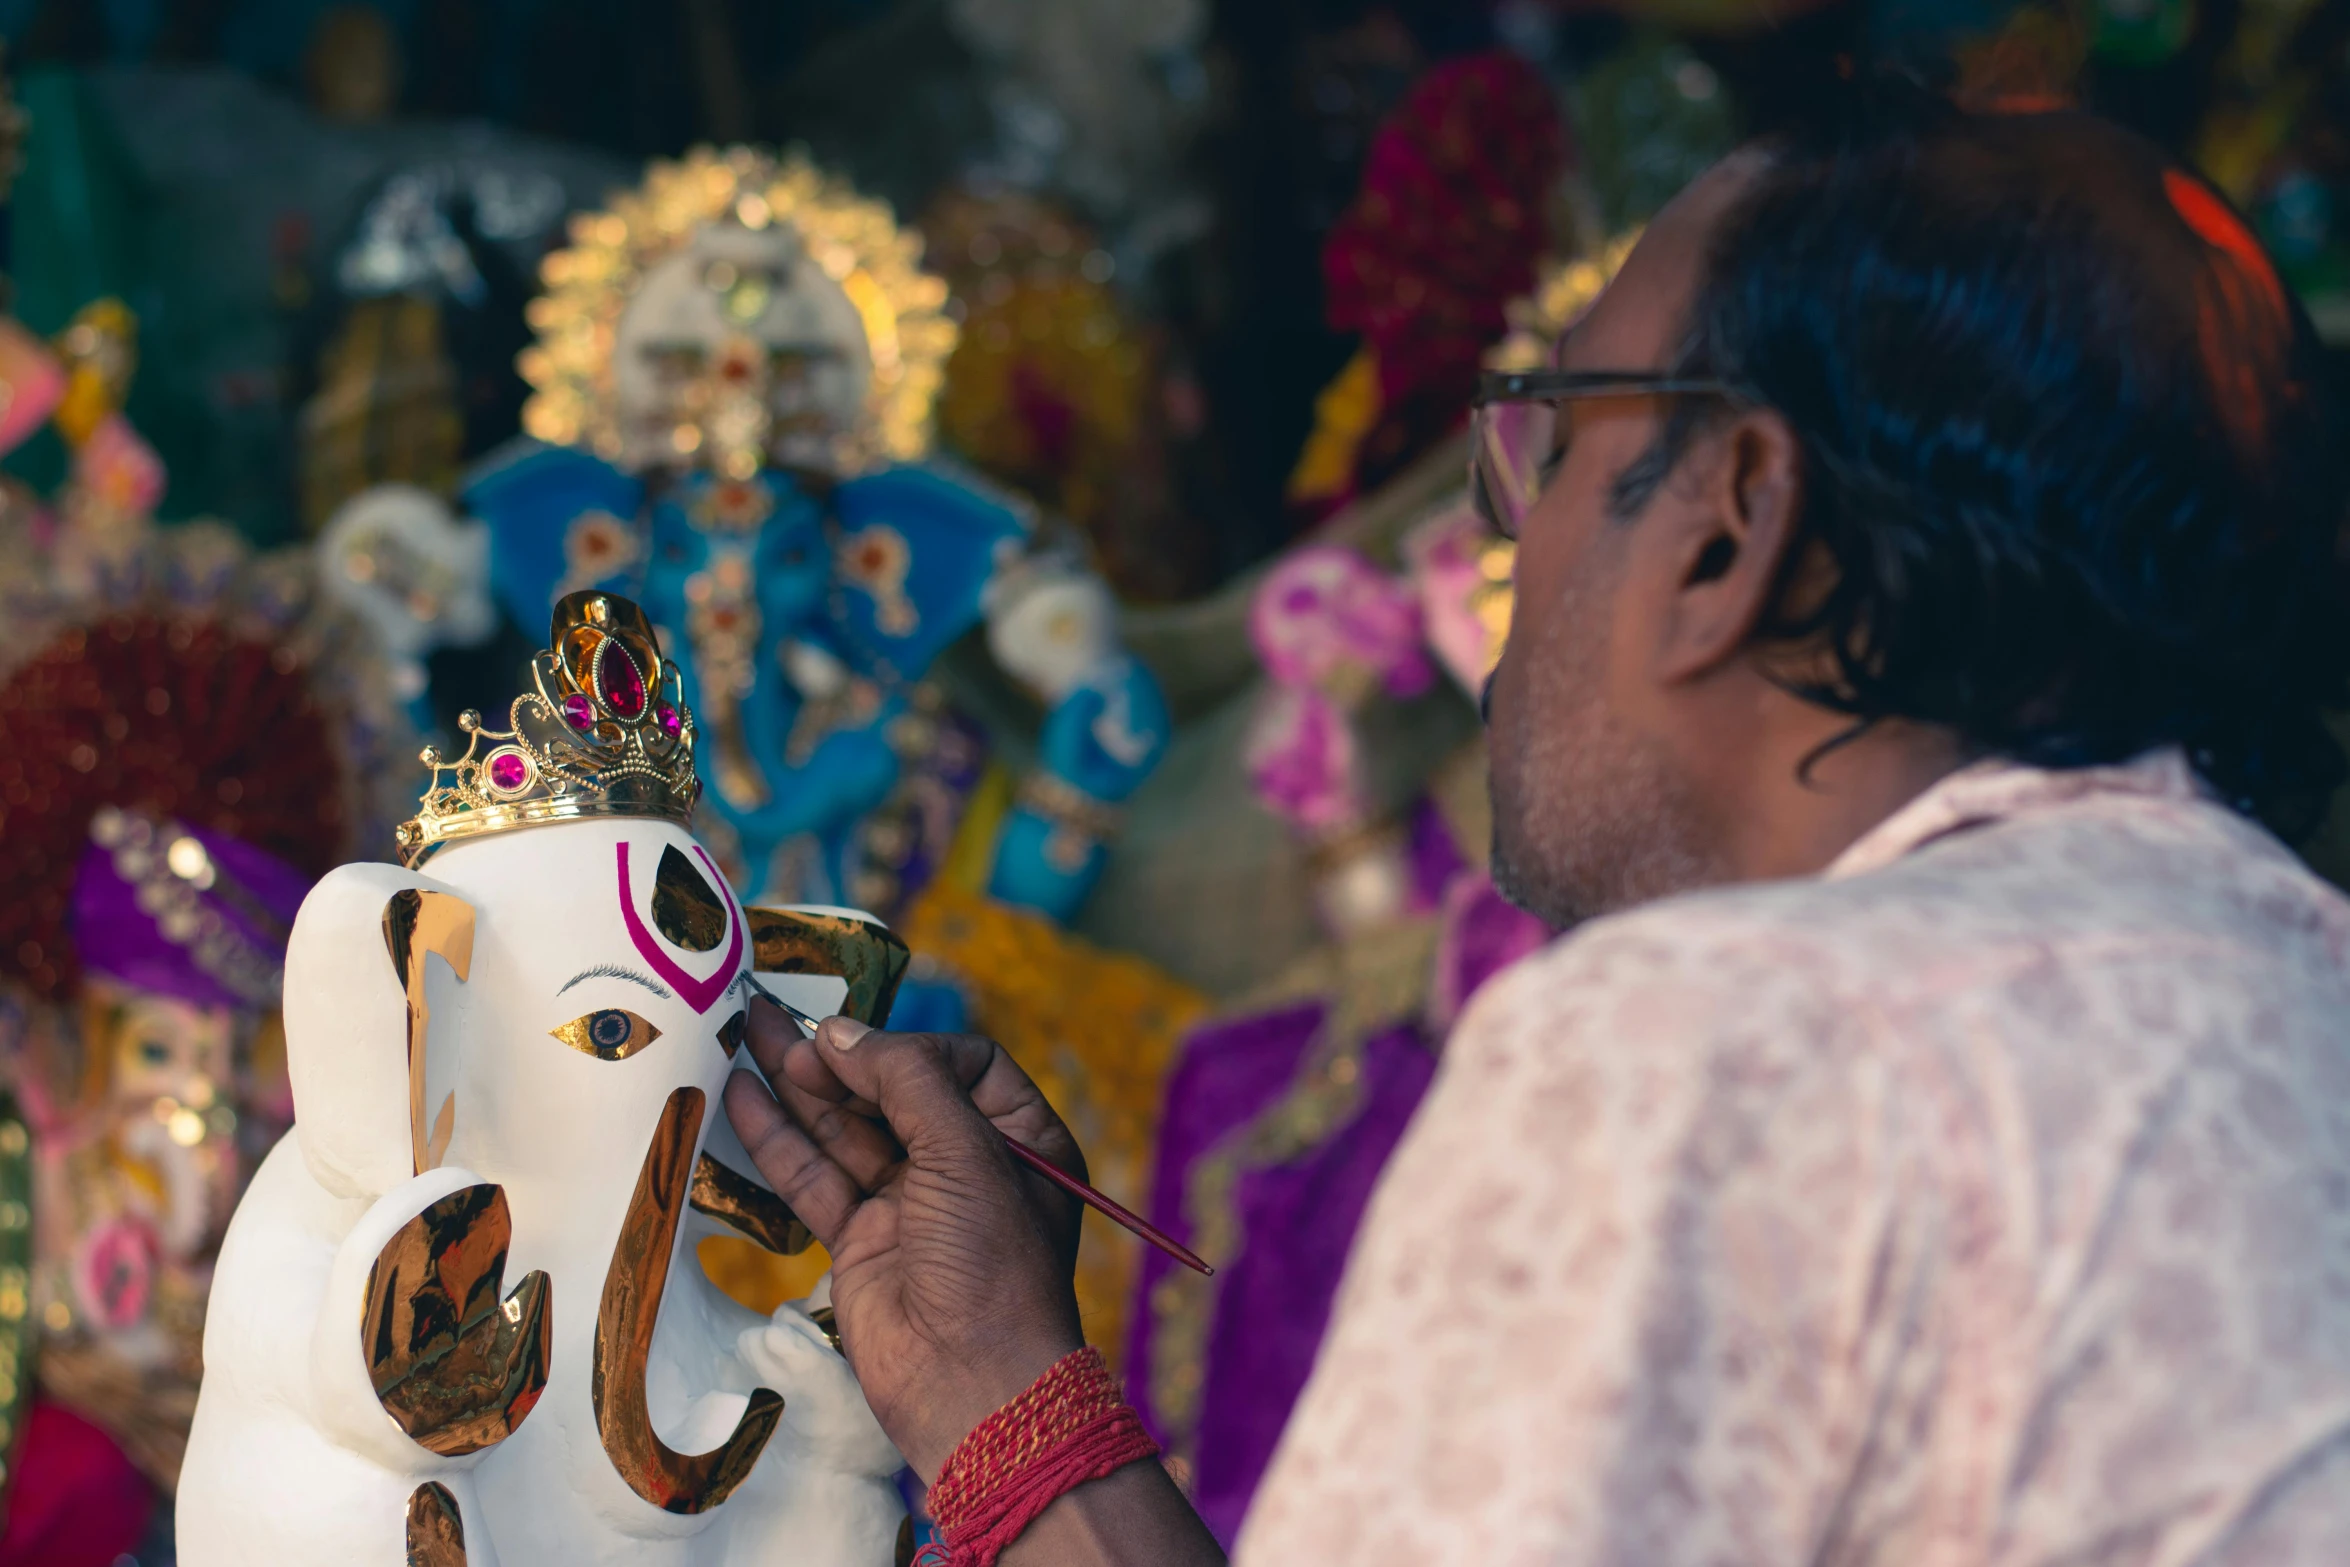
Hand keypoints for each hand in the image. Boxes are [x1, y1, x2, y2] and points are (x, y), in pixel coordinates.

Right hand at [723, 1000, 1086, 1478]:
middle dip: (838, 1059)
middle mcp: (967, 1166)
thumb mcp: (965, 1152)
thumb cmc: (992, 1264)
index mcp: (1020, 1139)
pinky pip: (816, 1178)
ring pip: (847, 1130)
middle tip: (776, 1021)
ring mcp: (911, 1204)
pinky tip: (742, 1096)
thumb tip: (843, 1034)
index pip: (963, 1064)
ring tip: (744, 1034)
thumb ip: (905, 1082)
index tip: (857, 1044)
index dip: (908, 1049)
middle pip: (895, 1093)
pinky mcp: (862, 1241)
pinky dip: (779, 1139)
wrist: (970, 1382)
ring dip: (797, 1086)